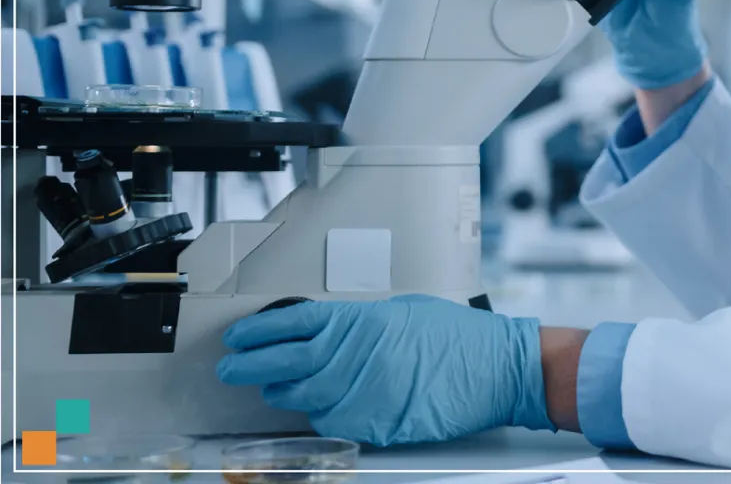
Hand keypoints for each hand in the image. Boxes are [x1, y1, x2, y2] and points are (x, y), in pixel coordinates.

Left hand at [216, 296, 553, 445]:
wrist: (495, 369)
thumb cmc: (458, 336)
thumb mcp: (405, 311)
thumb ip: (363, 323)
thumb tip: (332, 330)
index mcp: (362, 321)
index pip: (294, 322)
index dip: (260, 329)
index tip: (238, 334)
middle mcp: (355, 357)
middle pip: (286, 361)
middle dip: (251, 363)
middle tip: (231, 366)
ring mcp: (363, 394)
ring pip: (302, 397)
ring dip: (279, 392)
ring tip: (268, 388)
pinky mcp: (374, 424)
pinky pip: (332, 421)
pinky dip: (317, 414)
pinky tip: (311, 408)